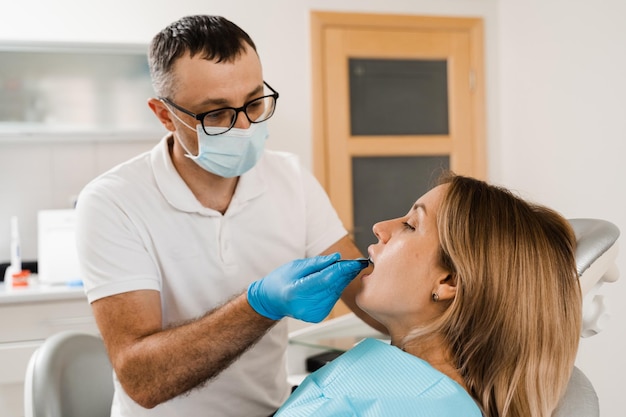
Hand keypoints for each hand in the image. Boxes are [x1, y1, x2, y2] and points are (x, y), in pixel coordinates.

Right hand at [247, 253, 368, 322]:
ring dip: (344, 281)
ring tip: (350, 268)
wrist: (272, 301)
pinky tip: (339, 280)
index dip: (342, 269)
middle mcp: (306, 306)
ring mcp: (312, 314)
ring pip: (335, 293)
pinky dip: (336, 288)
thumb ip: (317, 263)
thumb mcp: (295, 266)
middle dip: (347, 274)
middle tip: (358, 263)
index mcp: (296, 292)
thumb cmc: (281, 280)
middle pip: (333, 287)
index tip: (355, 261)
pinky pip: (332, 299)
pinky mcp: (318, 316)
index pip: (325, 279)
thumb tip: (337, 257)